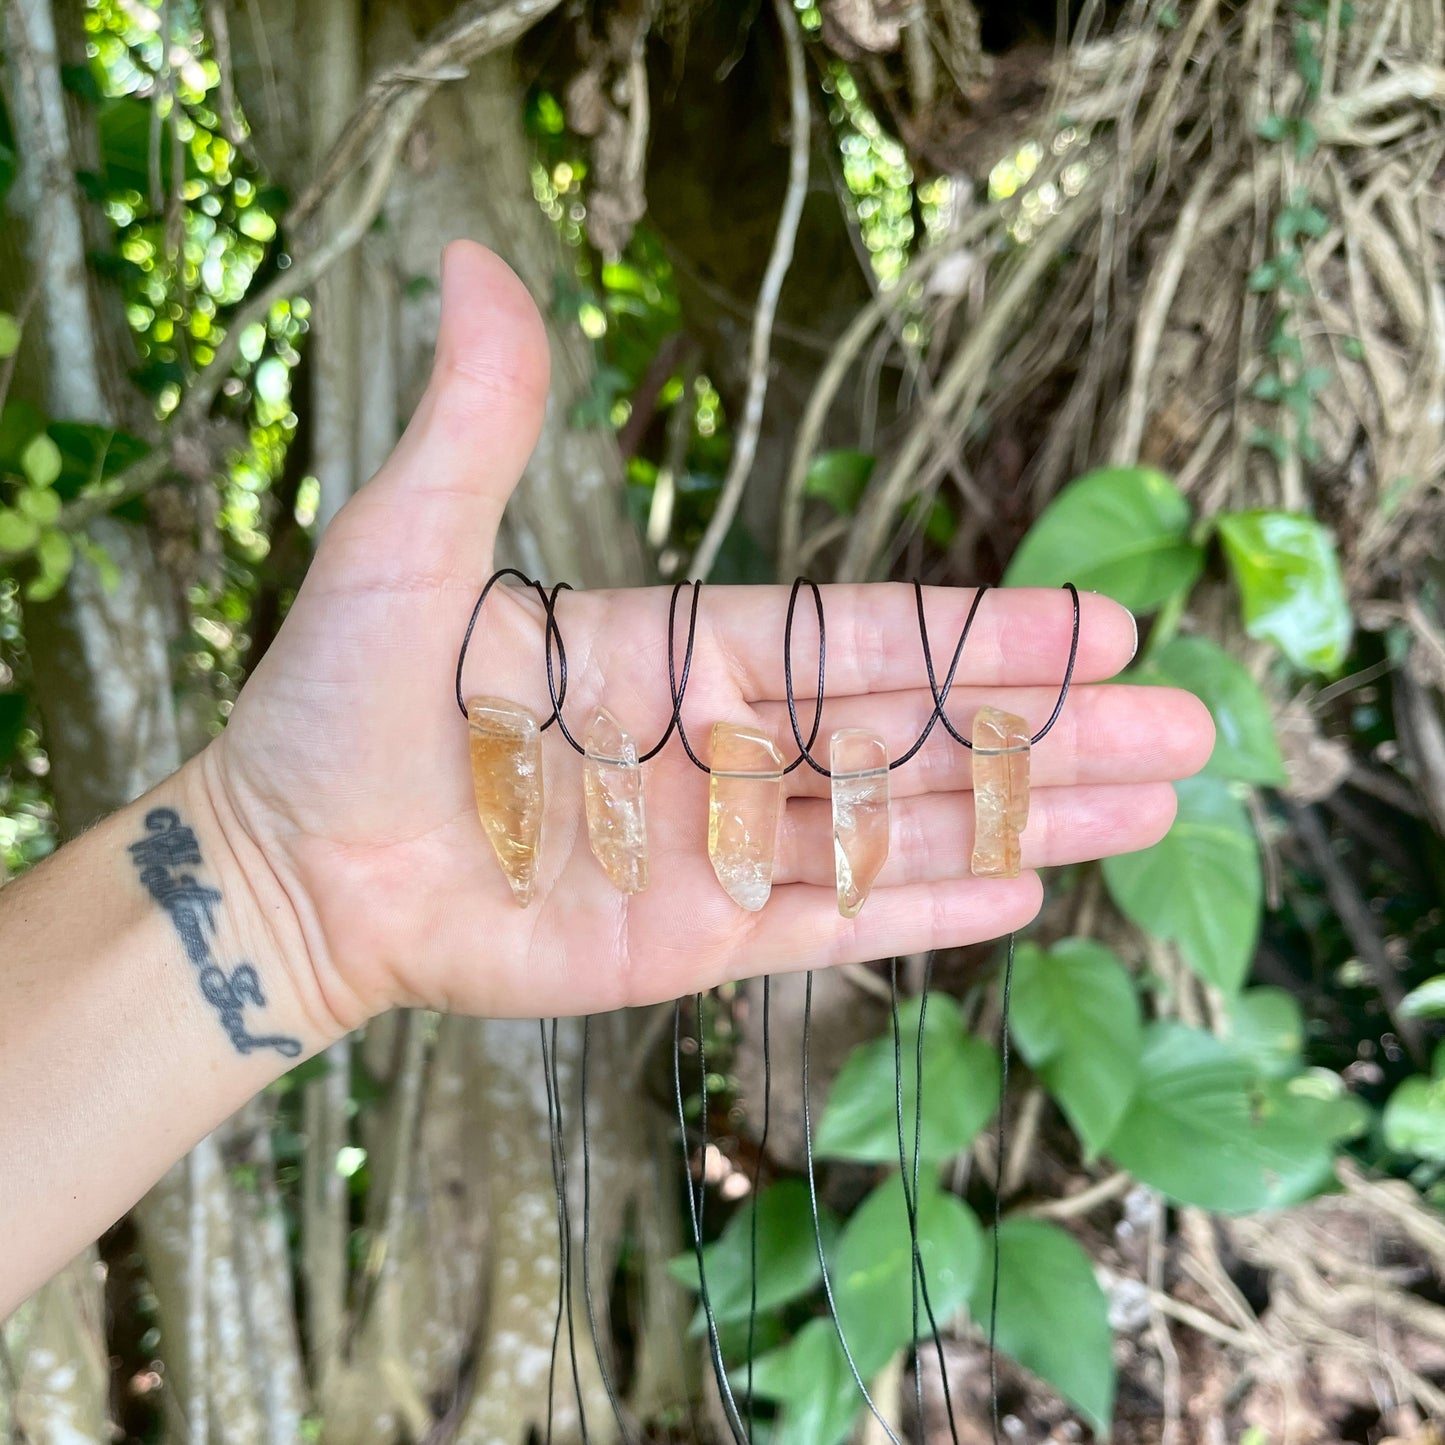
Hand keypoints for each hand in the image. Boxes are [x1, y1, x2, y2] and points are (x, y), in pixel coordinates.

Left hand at [209, 241, 1212, 1028]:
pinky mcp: (696, 942)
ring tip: (1151, 803)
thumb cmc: (340, 706)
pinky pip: (833, 920)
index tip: (1096, 622)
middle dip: (1052, 729)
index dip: (980, 633)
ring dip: (1028, 812)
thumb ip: (480, 421)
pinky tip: (1028, 884)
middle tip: (1186, 726)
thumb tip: (472, 259)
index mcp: (682, 649)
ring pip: (899, 827)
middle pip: (915, 735)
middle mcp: (721, 747)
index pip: (861, 637)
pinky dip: (926, 906)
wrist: (293, 868)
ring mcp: (718, 850)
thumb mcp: (408, 545)